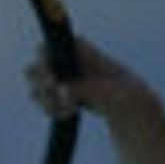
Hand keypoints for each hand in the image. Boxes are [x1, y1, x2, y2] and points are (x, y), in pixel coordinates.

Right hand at [25, 35, 151, 123]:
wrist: (130, 106)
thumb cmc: (124, 92)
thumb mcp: (106, 90)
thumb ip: (83, 88)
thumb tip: (60, 90)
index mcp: (78, 49)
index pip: (46, 48)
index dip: (43, 63)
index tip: (52, 81)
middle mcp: (65, 60)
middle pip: (34, 69)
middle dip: (41, 86)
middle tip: (56, 97)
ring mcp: (62, 78)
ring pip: (36, 89)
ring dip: (47, 102)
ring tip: (68, 110)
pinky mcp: (62, 94)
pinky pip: (44, 103)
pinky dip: (52, 110)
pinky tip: (68, 114)